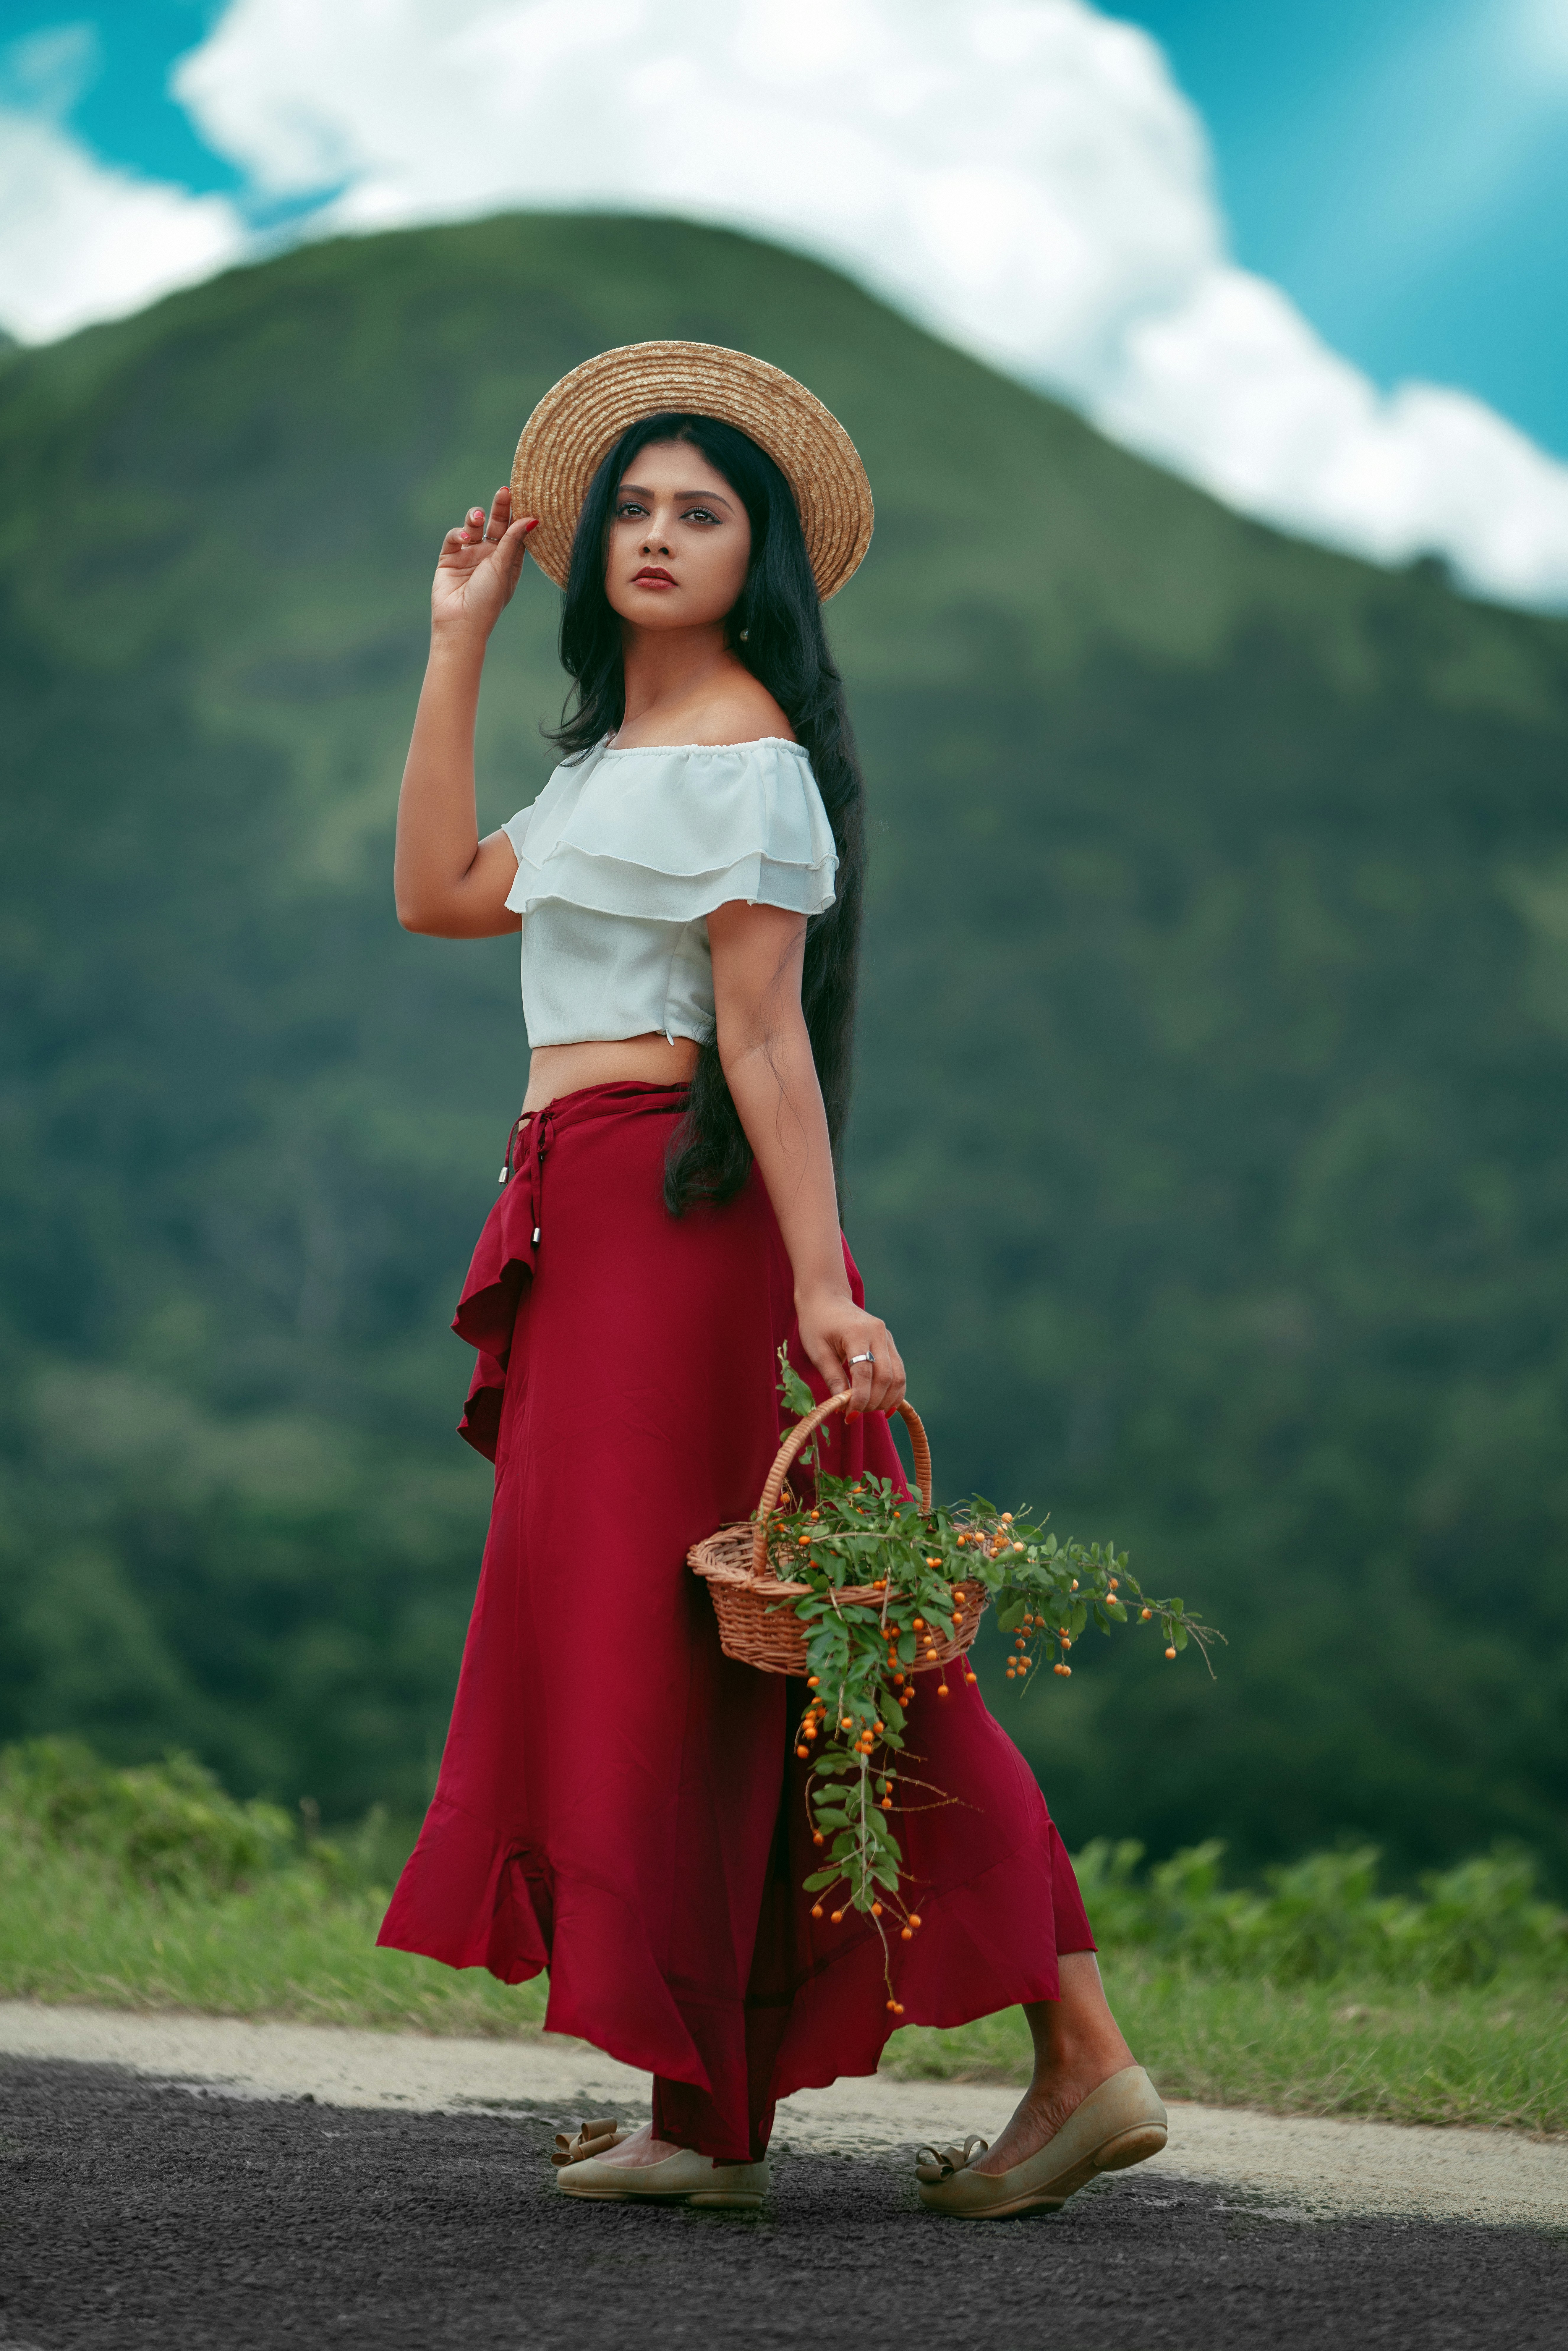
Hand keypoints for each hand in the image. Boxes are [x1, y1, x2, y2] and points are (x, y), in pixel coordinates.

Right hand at [431, 484, 536, 638]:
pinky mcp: (450, 558)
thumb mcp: (504, 567)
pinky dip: (458, 533)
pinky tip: (464, 538)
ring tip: (479, 515)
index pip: (515, 532)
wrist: (460, 623)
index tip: (524, 496)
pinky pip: (455, 537)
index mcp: (508, 561)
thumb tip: (532, 518)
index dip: (518, 514)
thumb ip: (514, 540)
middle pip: (496, 525)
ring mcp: (469, 556)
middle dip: (500, 508)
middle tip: (504, 491)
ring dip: (476, 517)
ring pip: (474, 527)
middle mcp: (490, 557)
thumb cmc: (488, 599)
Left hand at [796, 1287, 905, 1420]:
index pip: (864, 1373)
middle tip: (857, 1414)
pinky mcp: (889, 1342)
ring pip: (898, 1376)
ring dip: (887, 1399)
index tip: (848, 1415)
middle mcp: (878, 1333)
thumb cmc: (817, 1323)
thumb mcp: (817, 1351)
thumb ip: (832, 1377)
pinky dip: (894, 1390)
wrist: (827, 1299)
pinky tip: (884, 1405)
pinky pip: (898, 1371)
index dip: (859, 1398)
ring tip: (869, 1411)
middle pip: (886, 1377)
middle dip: (873, 1401)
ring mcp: (887, 1337)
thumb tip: (843, 1405)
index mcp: (857, 1333)